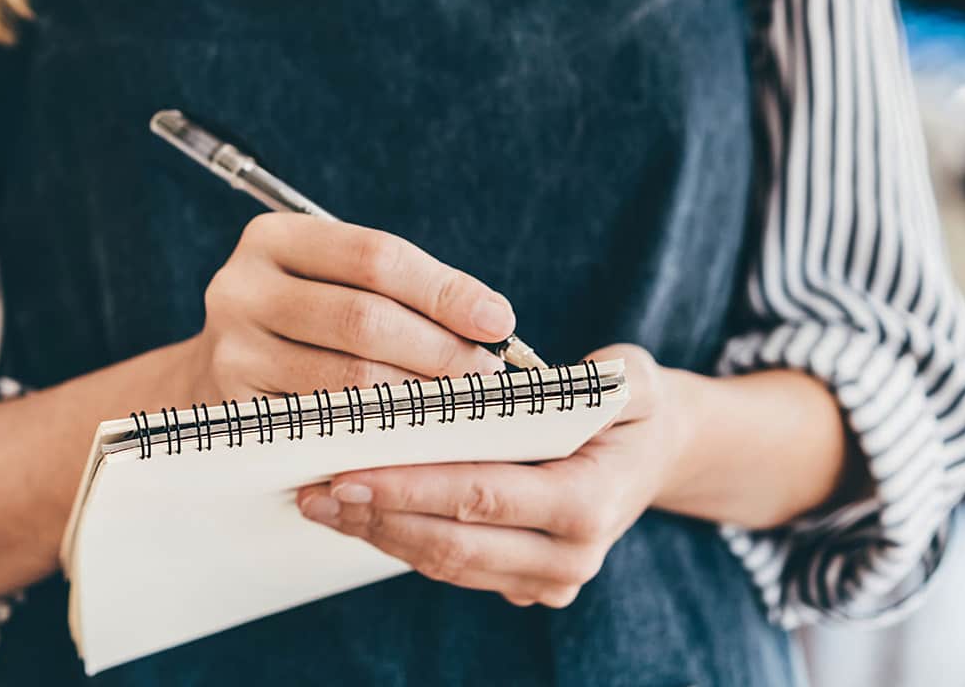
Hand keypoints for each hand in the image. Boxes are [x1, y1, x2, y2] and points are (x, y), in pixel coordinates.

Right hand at [176, 214, 514, 402]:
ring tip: (461, 405)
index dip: (443, 290)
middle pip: (364, 319)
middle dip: (440, 350)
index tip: (498, 319)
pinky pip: (328, 427)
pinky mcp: (238, 413)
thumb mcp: (333, 283)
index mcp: (273, 239)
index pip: (374, 257)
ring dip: (420, 396)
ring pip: (349, 380)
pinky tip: (416, 434)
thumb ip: (399, 290)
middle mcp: (242, 289)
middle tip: (486, 375)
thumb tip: (491, 320)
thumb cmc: (302, 325)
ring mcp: (234, 353)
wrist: (211, 381)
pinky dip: (383, 433)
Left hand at [294, 343, 687, 607]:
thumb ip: (614, 379)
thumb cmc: (631, 409)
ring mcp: (547, 581)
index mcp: (588, 504)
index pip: (482, 497)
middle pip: (453, 542)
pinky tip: (359, 513)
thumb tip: (576, 379)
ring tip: (319, 502)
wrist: (651, 457)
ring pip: (445, 563)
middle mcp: (569, 557)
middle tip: (313, 491)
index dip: (411, 488)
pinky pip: (452, 567)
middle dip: (378, 517)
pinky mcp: (524, 585)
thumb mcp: (637, 380)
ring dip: (379, 534)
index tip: (350, 472)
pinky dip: (401, 540)